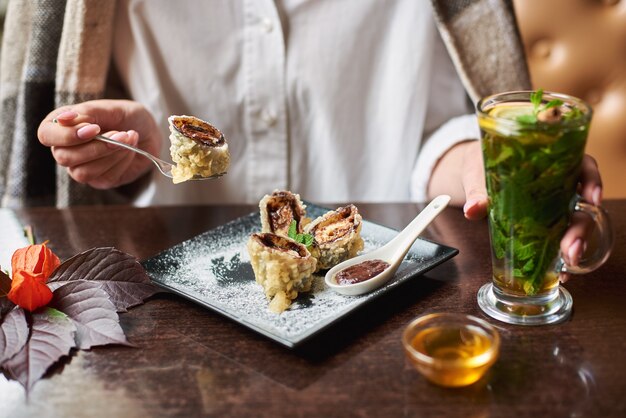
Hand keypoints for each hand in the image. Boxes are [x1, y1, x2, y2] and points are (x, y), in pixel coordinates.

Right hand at [38, 100, 161, 188]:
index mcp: (61, 126)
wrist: (150, 131)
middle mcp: (66, 149)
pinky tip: (130, 149)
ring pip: (83, 172)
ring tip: (128, 138)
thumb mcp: (110, 108)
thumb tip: (63, 119)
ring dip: (110, 154)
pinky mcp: (100, 180)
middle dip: (96, 146)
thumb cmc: (126, 117)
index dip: (67, 135)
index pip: (46, 135)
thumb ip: (87, 112)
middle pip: (64, 157)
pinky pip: (105, 177)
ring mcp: (81, 167)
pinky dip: (121, 161)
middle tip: (119, 133)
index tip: (94, 128)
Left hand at [430, 141, 602, 281]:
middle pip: (582, 203)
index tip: (592, 198)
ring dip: (575, 244)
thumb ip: (477, 190)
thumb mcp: (478, 173)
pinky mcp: (542, 225)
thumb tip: (473, 209)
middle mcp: (559, 185)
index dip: (592, 181)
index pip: (583, 167)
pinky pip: (556, 240)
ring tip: (567, 263)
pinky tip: (558, 272)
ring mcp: (553, 207)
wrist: (472, 176)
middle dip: (581, 227)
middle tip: (572, 248)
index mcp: (550, 162)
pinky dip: (559, 256)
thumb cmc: (480, 165)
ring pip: (574, 224)